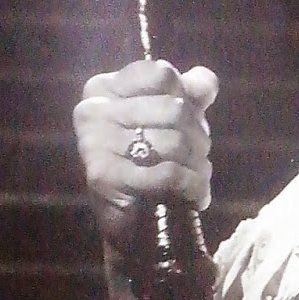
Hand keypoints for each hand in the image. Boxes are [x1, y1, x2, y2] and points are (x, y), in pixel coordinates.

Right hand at [73, 59, 218, 272]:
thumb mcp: (171, 123)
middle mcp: (92, 110)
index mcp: (104, 89)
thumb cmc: (151, 165)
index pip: (161, 74)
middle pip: (174, 108)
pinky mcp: (104, 177)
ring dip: (198, 164)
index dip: (185, 98)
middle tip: (197, 156)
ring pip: (174, 141)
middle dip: (198, 137)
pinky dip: (192, 186)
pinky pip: (168, 173)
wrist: (132, 225)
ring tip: (195, 176)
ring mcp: (94, 143)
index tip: (186, 122)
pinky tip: (194, 195)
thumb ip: (189, 95)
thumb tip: (206, 79)